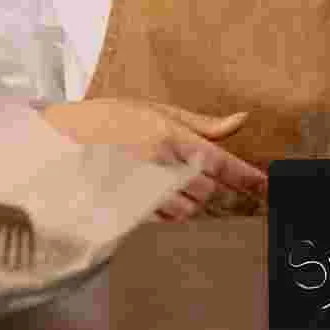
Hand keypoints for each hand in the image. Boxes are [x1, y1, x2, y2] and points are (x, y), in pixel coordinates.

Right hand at [41, 97, 267, 220]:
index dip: (247, 177)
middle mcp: (159, 163)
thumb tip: (242, 120)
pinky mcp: (127, 207)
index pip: (220, 162)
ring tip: (171, 185)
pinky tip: (156, 197)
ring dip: (189, 204)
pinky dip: (168, 212)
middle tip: (200, 179)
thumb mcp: (159, 110)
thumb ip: (202, 123)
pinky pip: (162, 219)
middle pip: (207, 192)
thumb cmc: (114, 117)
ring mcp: (141, 188)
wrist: (62, 136)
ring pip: (187, 211)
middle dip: (210, 189)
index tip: (266, 186)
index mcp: (170, 135)